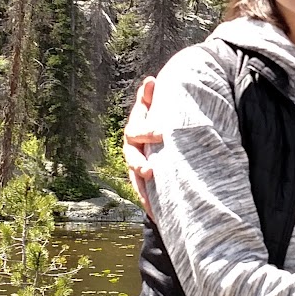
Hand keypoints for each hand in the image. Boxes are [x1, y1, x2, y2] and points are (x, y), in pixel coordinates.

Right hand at [123, 76, 159, 210]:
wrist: (157, 138)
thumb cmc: (157, 120)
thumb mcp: (154, 108)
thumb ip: (151, 97)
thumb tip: (150, 80)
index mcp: (134, 130)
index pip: (136, 130)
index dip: (147, 131)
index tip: (162, 132)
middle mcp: (132, 150)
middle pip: (131, 158)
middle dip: (139, 164)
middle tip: (150, 170)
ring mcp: (135, 167)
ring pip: (135, 179)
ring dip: (142, 189)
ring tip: (150, 200)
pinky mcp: (142, 183)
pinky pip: (143, 195)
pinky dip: (148, 204)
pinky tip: (156, 214)